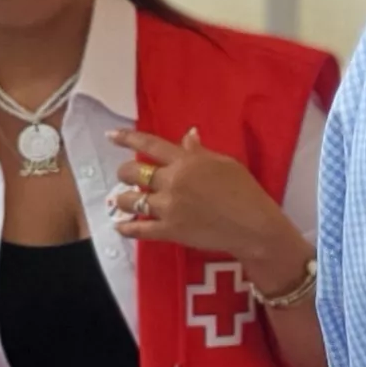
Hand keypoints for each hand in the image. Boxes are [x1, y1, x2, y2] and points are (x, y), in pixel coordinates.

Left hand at [110, 126, 304, 286]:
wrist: (253, 226)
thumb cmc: (245, 191)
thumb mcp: (225, 163)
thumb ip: (200, 152)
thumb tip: (187, 136)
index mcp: (186, 161)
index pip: (150, 145)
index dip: (127, 139)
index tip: (112, 136)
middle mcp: (172, 181)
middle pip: (132, 172)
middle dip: (125, 173)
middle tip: (128, 176)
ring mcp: (168, 207)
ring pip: (129, 200)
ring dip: (123, 199)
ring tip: (125, 201)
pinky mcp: (169, 231)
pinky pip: (138, 230)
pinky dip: (126, 228)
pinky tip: (120, 226)